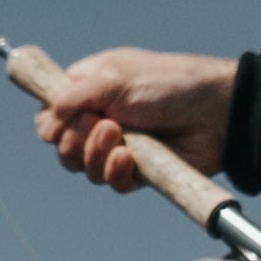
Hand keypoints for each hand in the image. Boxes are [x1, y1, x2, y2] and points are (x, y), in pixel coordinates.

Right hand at [36, 47, 236, 192]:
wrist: (216, 112)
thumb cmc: (169, 84)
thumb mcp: (114, 77)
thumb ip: (72, 97)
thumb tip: (45, 124)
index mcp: (90, 92)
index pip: (52, 116)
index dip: (53, 123)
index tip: (65, 117)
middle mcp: (101, 121)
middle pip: (63, 148)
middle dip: (75, 140)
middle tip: (102, 124)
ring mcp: (119, 148)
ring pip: (85, 169)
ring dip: (95, 155)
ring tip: (119, 135)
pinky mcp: (139, 172)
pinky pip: (113, 183)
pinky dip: (115, 173)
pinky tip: (129, 159)